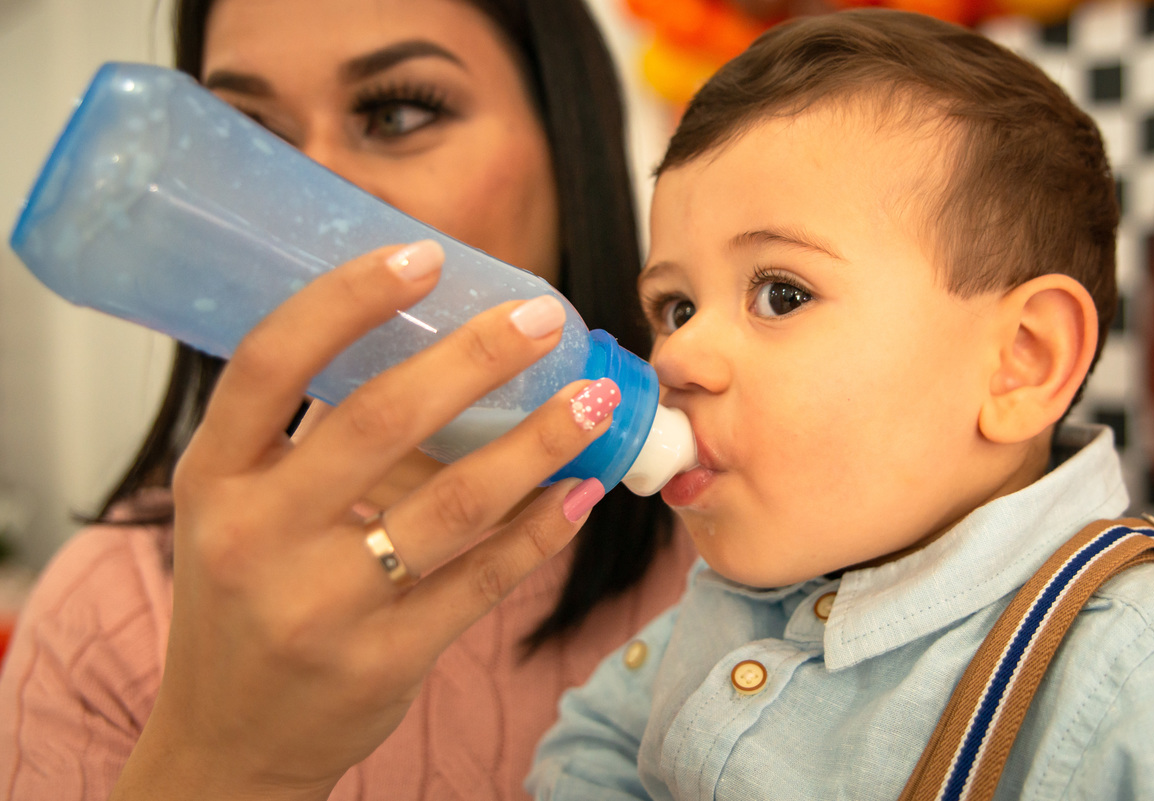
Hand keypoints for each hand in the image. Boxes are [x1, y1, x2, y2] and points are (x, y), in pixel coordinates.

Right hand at [111, 241, 613, 800]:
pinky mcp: (380, 661)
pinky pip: (482, 581)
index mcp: (213, 479)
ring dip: (538, 443)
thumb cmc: (242, 602)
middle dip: (478, 357)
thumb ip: (307, 439)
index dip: (349, 299)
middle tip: (544, 319)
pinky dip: (539, 531)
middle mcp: (255, 537)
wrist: (226, 741)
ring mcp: (318, 606)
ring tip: (593, 401)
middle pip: (380, 420)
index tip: (424, 255)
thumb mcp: (239, 512)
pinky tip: (578, 493)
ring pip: (455, 506)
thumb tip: (422, 348)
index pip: (270, 362)